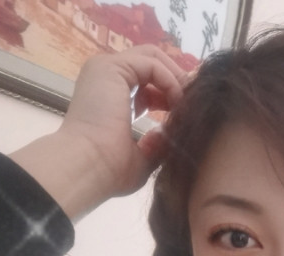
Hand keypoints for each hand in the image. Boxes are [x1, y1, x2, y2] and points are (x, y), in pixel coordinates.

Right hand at [10, 46, 187, 218]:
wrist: (88, 168)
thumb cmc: (110, 170)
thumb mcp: (142, 158)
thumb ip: (157, 143)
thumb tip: (170, 133)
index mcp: (111, 98)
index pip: (147, 82)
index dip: (172, 93)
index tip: (189, 112)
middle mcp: (106, 79)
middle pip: (151, 63)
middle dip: (177, 79)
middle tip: (195, 102)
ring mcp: (105, 69)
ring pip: (153, 57)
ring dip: (176, 79)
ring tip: (188, 104)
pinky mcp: (110, 67)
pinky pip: (152, 64)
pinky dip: (170, 80)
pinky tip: (177, 103)